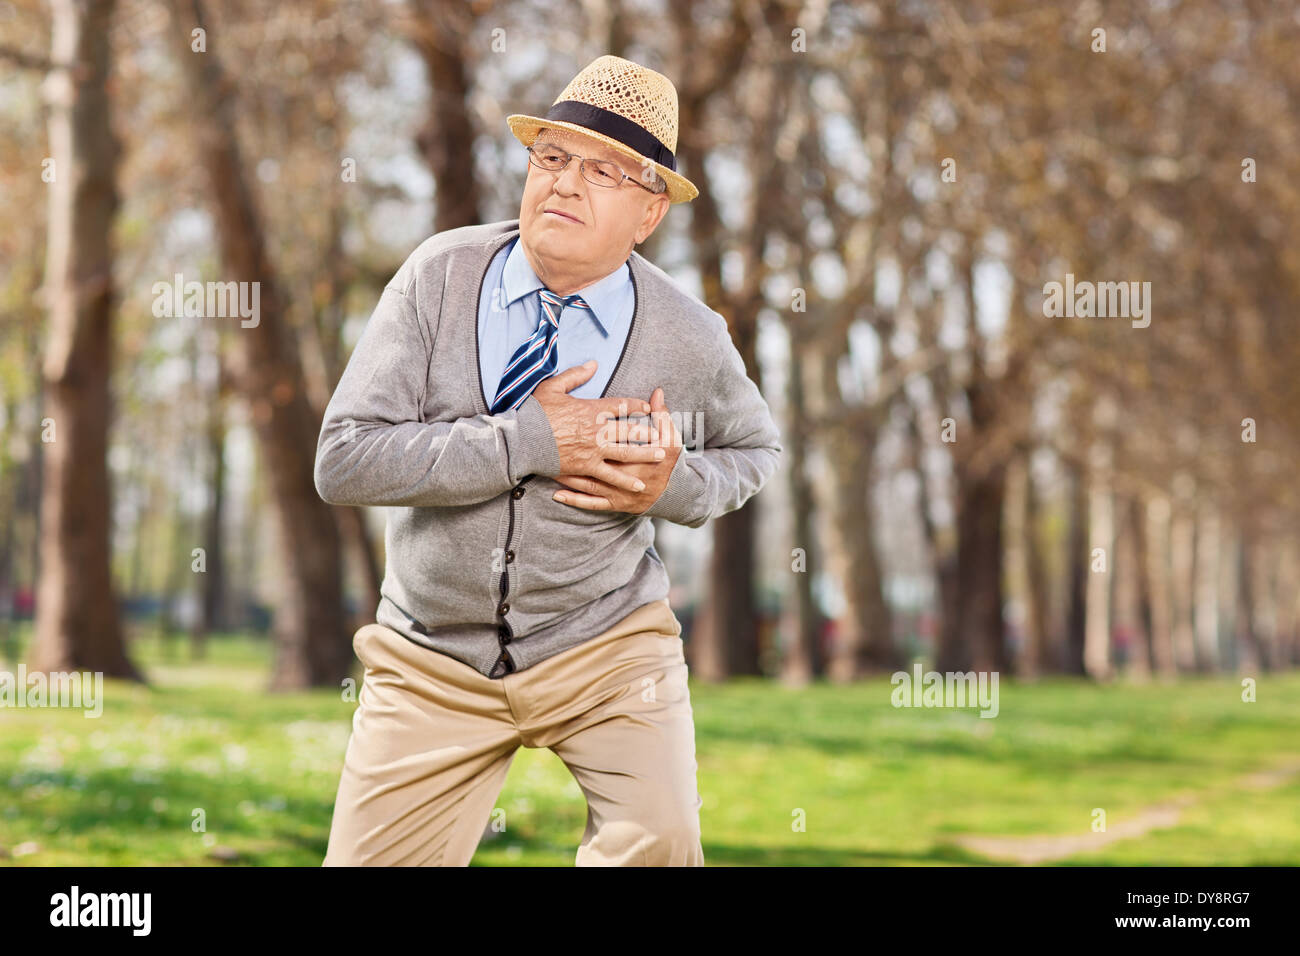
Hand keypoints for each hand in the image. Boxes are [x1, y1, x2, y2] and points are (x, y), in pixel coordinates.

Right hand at [531, 361, 666, 493]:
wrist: (523, 439)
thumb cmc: (536, 412)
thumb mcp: (554, 387)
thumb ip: (576, 375)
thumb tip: (594, 364)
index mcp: (591, 409)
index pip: (621, 406)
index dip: (636, 406)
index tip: (647, 408)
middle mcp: (598, 430)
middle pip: (629, 431)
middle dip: (647, 433)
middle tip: (661, 435)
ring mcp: (594, 450)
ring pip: (626, 453)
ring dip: (645, 454)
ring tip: (660, 456)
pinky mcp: (586, 467)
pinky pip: (611, 475)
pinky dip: (625, 480)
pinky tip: (638, 484)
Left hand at [553, 386, 683, 512]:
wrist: (677, 495)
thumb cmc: (672, 464)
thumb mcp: (672, 437)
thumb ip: (663, 414)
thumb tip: (658, 391)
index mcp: (637, 454)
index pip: (614, 437)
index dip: (598, 427)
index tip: (578, 417)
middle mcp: (626, 472)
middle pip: (596, 460)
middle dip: (575, 453)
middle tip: (553, 443)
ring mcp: (619, 490)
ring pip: (589, 482)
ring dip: (569, 476)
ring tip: (548, 468)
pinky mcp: (615, 504)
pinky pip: (591, 503)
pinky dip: (575, 500)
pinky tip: (557, 495)